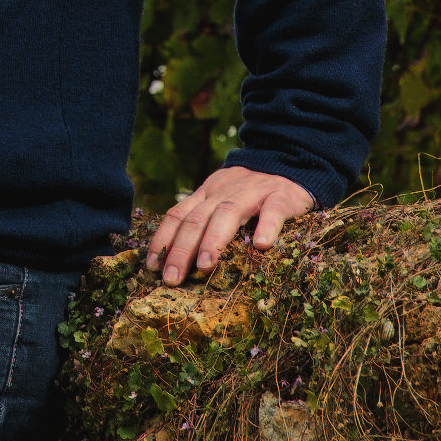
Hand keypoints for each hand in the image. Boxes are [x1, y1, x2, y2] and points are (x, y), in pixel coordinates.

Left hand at [145, 167, 315, 285]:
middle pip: (197, 219)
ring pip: (228, 213)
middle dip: (181, 249)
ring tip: (205, 265)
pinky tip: (263, 246)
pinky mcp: (281, 196)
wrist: (289, 161)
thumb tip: (175, 256)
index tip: (151, 266)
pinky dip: (267, 226)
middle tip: (171, 278)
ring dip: (214, 239)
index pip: (178, 215)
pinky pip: (273, 210)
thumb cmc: (251, 192)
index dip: (163, 239)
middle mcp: (224, 192)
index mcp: (207, 194)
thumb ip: (203, 219)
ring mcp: (252, 192)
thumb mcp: (221, 198)